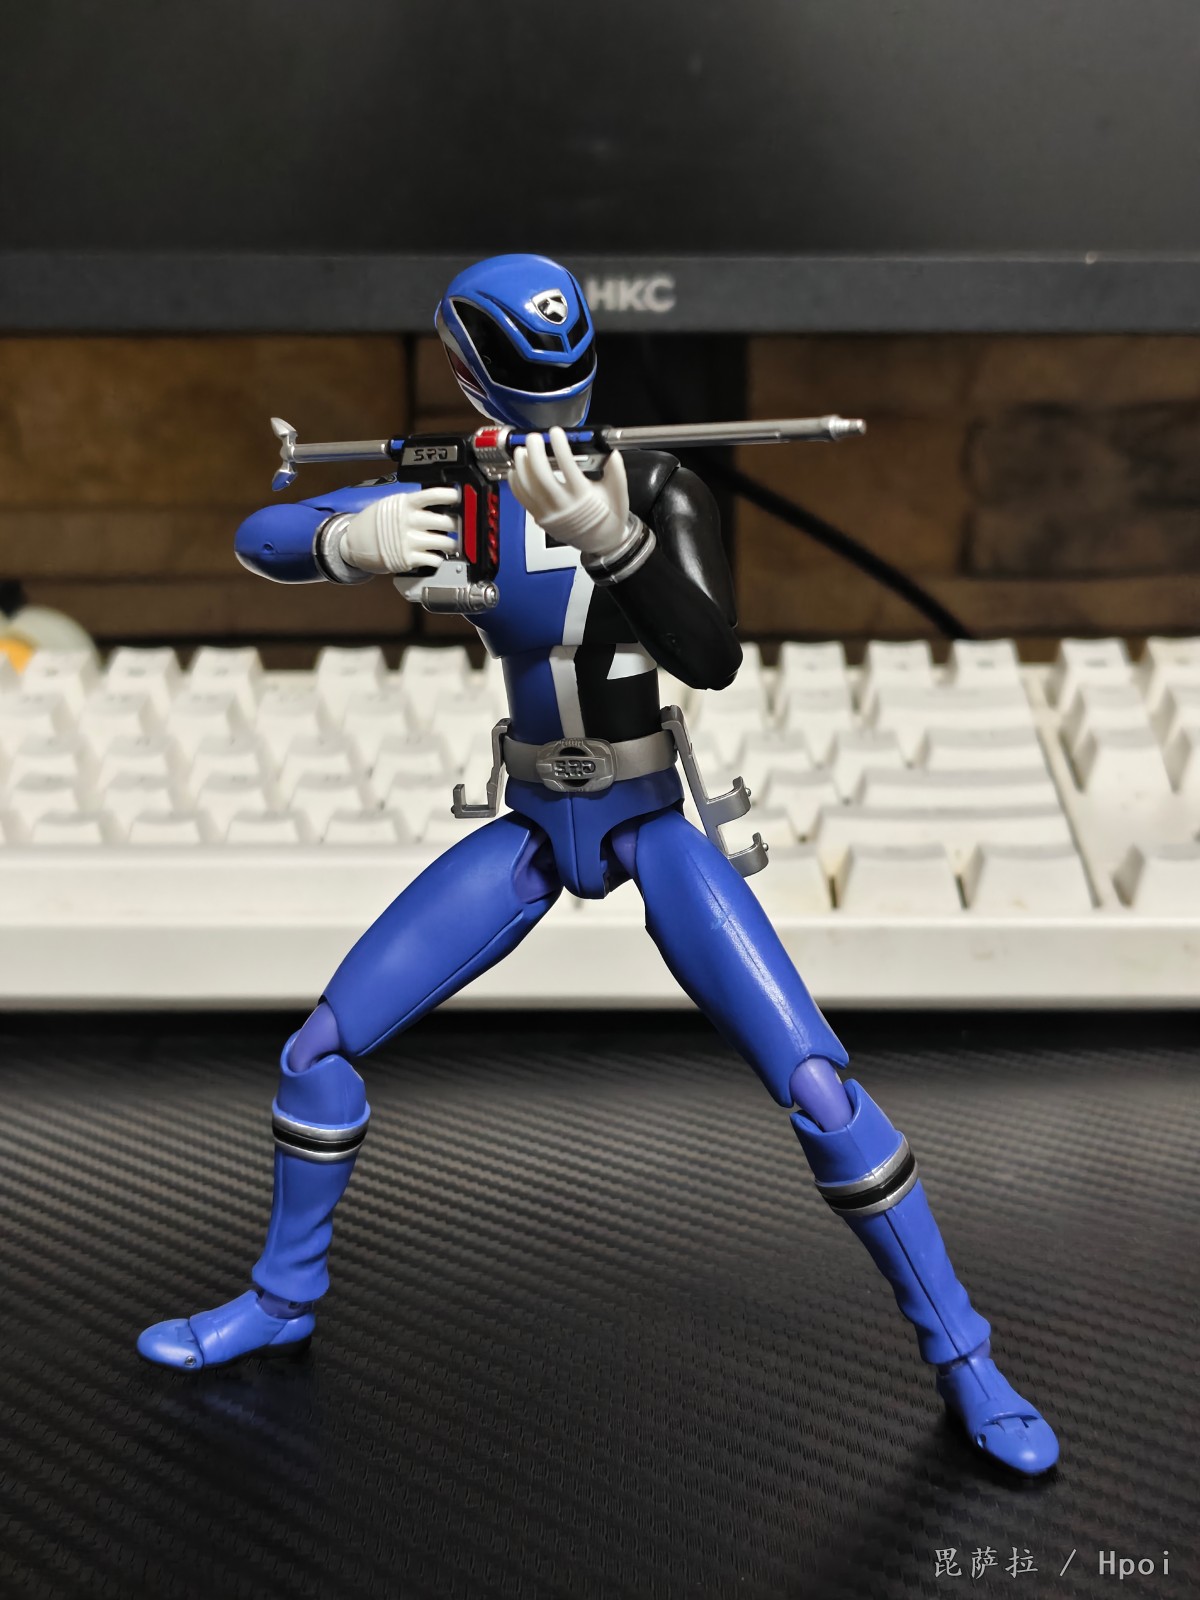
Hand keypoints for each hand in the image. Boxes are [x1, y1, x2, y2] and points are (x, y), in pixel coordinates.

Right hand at [339, 486, 459, 575]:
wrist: (356, 543)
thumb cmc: (376, 522)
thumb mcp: (392, 504)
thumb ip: (414, 504)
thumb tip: (441, 503)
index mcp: (406, 504)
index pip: (433, 495)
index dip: (451, 495)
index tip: (461, 497)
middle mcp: (409, 521)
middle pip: (446, 522)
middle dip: (457, 525)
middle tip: (459, 526)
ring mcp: (409, 541)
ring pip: (445, 543)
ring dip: (452, 544)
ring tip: (451, 543)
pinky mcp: (409, 559)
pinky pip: (435, 559)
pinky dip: (438, 558)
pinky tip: (435, 554)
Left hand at [510, 427, 631, 558]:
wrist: (601, 543)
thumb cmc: (609, 518)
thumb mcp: (619, 494)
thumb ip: (617, 472)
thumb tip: (613, 453)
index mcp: (584, 497)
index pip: (568, 467)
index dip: (560, 447)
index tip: (556, 433)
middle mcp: (564, 505)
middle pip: (542, 476)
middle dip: (535, 453)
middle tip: (534, 438)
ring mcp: (550, 513)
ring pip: (528, 487)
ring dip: (522, 466)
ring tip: (521, 451)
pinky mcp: (540, 518)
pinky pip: (522, 499)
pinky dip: (516, 483)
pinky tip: (516, 470)